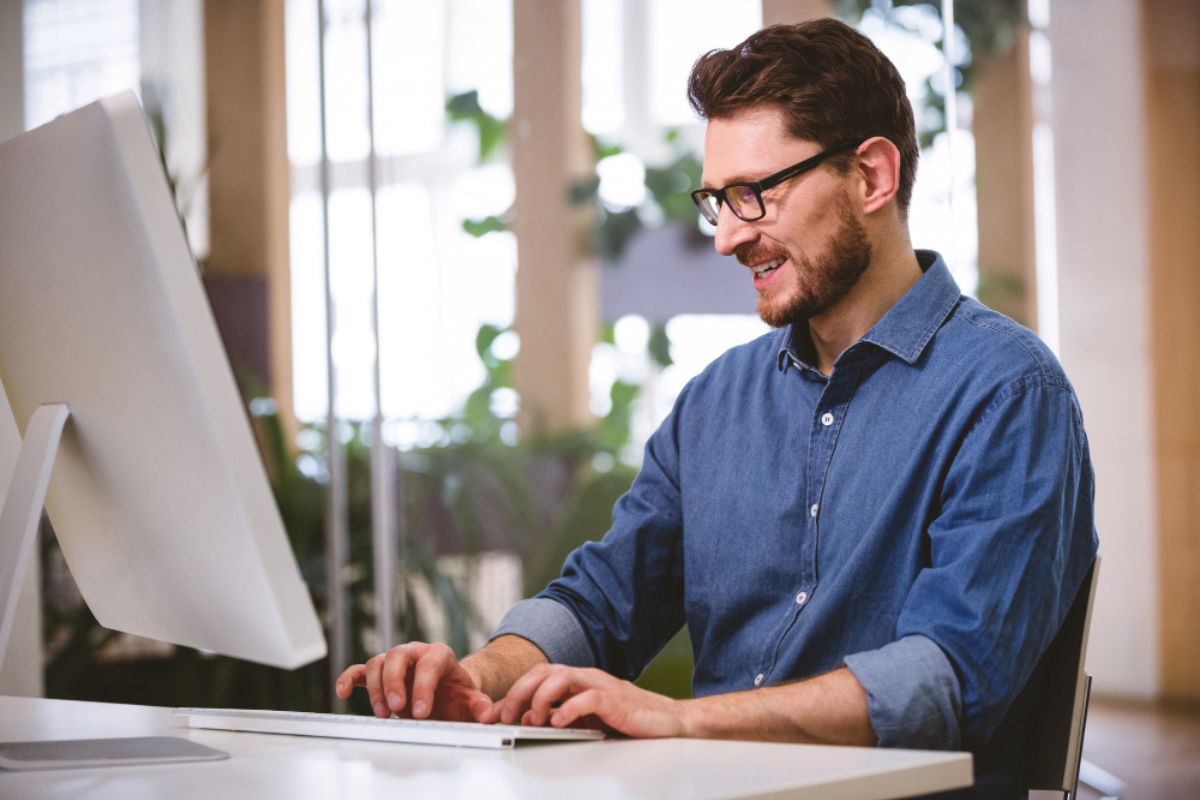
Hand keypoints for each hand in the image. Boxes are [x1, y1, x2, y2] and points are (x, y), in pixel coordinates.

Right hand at [335, 642, 492, 721]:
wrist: (446, 693)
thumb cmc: (457, 695)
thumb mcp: (472, 701)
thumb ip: (480, 706)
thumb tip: (490, 713)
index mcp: (440, 654)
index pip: (429, 663)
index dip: (423, 686)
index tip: (421, 712)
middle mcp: (415, 652)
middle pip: (398, 655)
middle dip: (395, 682)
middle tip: (397, 709)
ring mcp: (395, 661)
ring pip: (378, 662)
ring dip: (376, 688)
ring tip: (384, 714)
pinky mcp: (379, 674)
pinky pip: (360, 671)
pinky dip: (349, 678)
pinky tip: (342, 692)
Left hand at [479, 664, 685, 737]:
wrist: (667, 720)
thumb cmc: (628, 718)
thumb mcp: (586, 720)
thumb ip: (560, 715)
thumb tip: (528, 718)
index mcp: (577, 680)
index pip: (537, 677)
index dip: (511, 693)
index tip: (492, 714)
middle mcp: (586, 677)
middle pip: (543, 672)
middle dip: (518, 692)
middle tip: (504, 716)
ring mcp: (601, 686)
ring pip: (561, 678)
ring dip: (540, 698)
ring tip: (533, 719)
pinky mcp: (616, 700)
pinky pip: (588, 698)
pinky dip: (569, 709)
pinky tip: (559, 722)